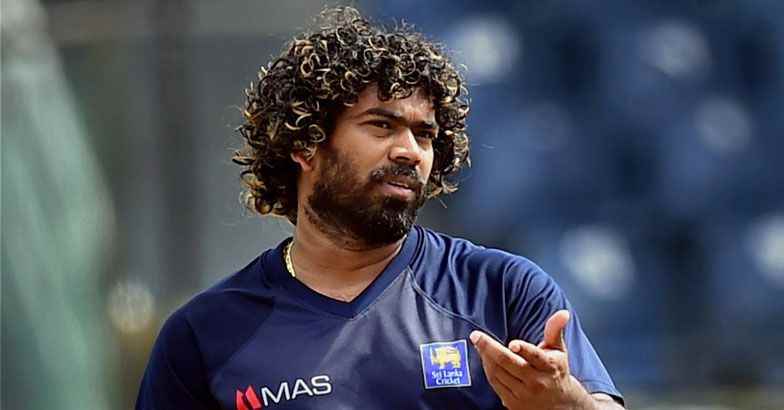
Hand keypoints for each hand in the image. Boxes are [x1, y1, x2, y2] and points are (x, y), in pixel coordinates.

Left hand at [470, 310, 592, 408]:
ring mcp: (524, 394)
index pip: (535, 356)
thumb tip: (563, 313)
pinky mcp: (513, 403)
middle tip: (476, 336)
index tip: (513, 344)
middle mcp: (537, 382)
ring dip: (486, 357)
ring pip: (498, 373)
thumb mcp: (559, 350)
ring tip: (479, 343)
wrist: (560, 404)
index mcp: (549, 366)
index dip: (524, 349)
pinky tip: (484, 357)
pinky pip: (494, 383)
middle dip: (490, 348)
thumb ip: (555, 330)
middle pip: (509, 363)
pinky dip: (487, 368)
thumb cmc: (555, 371)